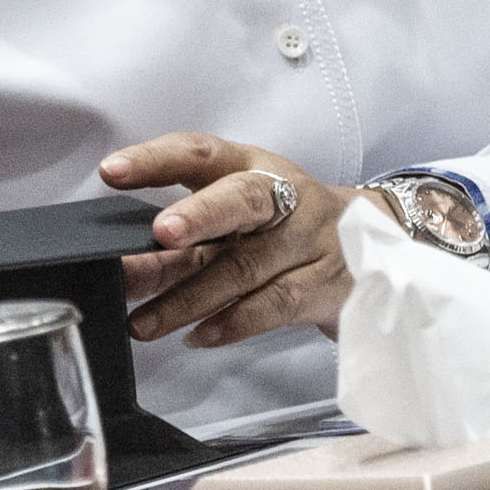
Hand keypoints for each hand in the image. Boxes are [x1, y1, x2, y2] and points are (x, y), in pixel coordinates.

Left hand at [100, 133, 369, 345]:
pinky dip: (232, 323)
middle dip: (199, 215)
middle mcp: (282, 198)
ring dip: (188, 298)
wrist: (377, 248)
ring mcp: (307, 242)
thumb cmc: (285, 230)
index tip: (112, 172)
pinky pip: (274, 305)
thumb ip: (178, 243)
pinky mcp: (322, 285)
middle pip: (241, 199)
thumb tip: (116, 267)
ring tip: (142, 322)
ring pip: (245, 266)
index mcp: (250, 168)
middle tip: (159, 233)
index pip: (200, 154)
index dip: (156, 161)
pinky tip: (198, 335)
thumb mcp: (235, 222)